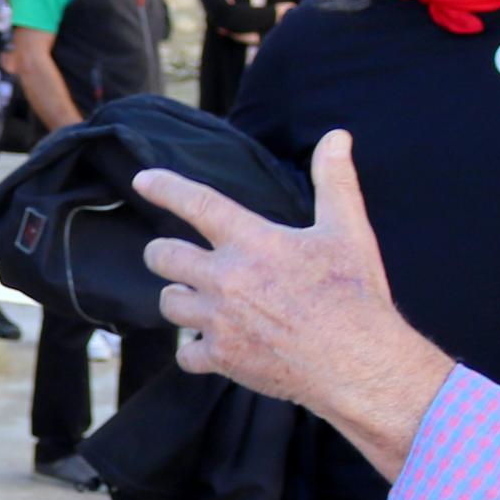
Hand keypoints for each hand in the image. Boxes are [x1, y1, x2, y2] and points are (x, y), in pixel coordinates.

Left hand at [139, 131, 454, 477]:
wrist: (357, 363)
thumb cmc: (354, 295)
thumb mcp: (347, 230)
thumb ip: (334, 181)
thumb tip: (337, 136)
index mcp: (252, 242)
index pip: (197, 203)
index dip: (165, 187)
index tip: (142, 180)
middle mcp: (226, 278)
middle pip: (163, 256)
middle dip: (162, 253)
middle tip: (172, 256)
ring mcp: (219, 320)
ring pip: (169, 303)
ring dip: (179, 298)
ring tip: (196, 298)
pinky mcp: (222, 358)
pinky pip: (185, 353)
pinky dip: (193, 351)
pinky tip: (209, 346)